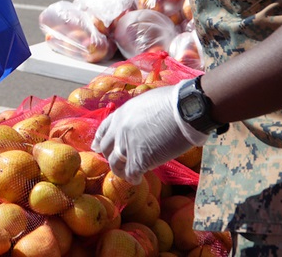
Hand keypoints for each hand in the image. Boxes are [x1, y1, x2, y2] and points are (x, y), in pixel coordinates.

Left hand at [91, 82, 207, 182]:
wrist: (184, 109)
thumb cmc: (172, 102)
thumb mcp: (145, 101)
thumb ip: (137, 114)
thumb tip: (141, 121)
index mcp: (121, 114)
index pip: (103, 129)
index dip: (100, 140)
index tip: (97, 147)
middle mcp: (119, 130)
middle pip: (106, 148)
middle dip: (110, 156)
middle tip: (117, 162)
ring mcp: (127, 146)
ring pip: (115, 164)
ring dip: (120, 170)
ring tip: (127, 174)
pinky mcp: (140, 160)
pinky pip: (131, 174)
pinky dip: (133, 178)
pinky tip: (138, 179)